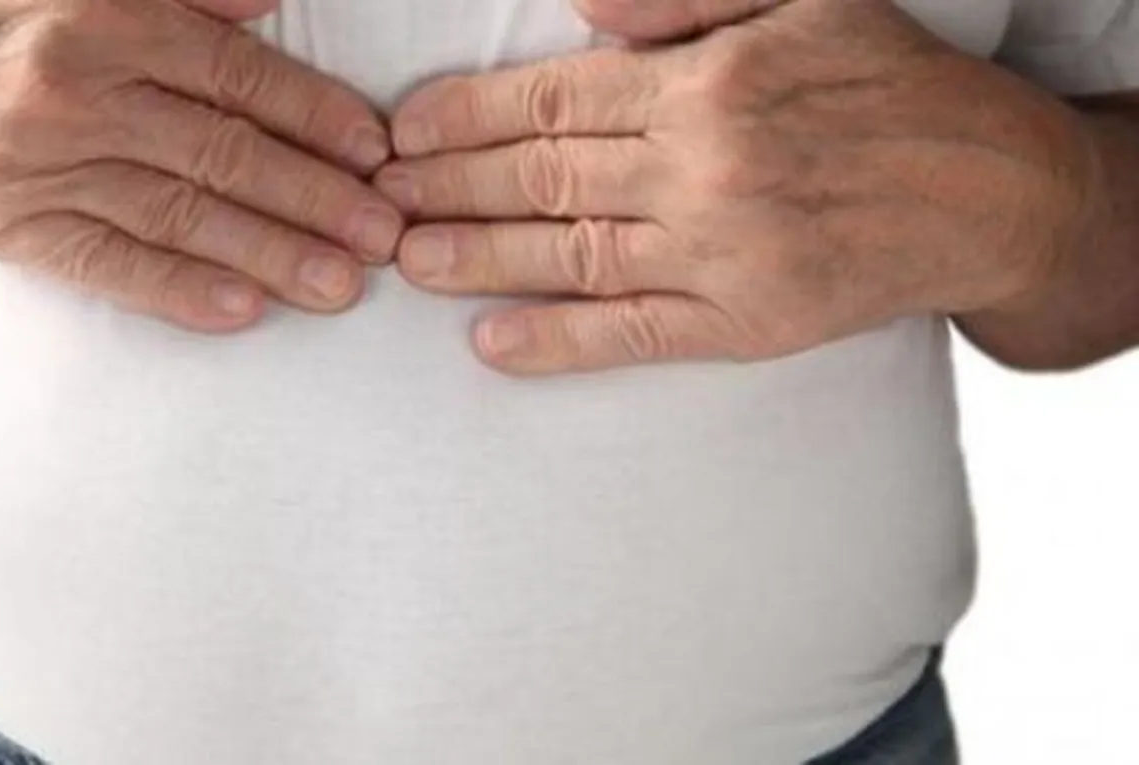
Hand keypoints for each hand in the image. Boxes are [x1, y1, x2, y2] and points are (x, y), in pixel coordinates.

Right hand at [0, 0, 402, 331]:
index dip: (316, 117)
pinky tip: (242, 311)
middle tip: (386, 237)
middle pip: (221, 152)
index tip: (376, 155)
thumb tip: (271, 1)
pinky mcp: (2, 221)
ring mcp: (36, 161)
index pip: (236, 77)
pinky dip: (175, 289)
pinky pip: (102, 262)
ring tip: (341, 285)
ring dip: (268, 254)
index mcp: (107, 17)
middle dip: (315, 197)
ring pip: (176, 214)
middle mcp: (76, 89)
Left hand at [377, 0, 1100, 374]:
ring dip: (476, 261)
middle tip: (380, 200)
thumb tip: (577, 4)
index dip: (464, 116)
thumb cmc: (888, 85)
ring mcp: (719, 254)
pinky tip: (493, 344)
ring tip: (407, 261)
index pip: (550, 100)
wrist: (984, 189)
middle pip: (540, 177)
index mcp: (706, 84)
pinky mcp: (743, 324)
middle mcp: (701, 169)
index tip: (405, 132)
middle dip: (447, 188)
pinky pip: (630, 335)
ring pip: (568, 255)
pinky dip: (557, 342)